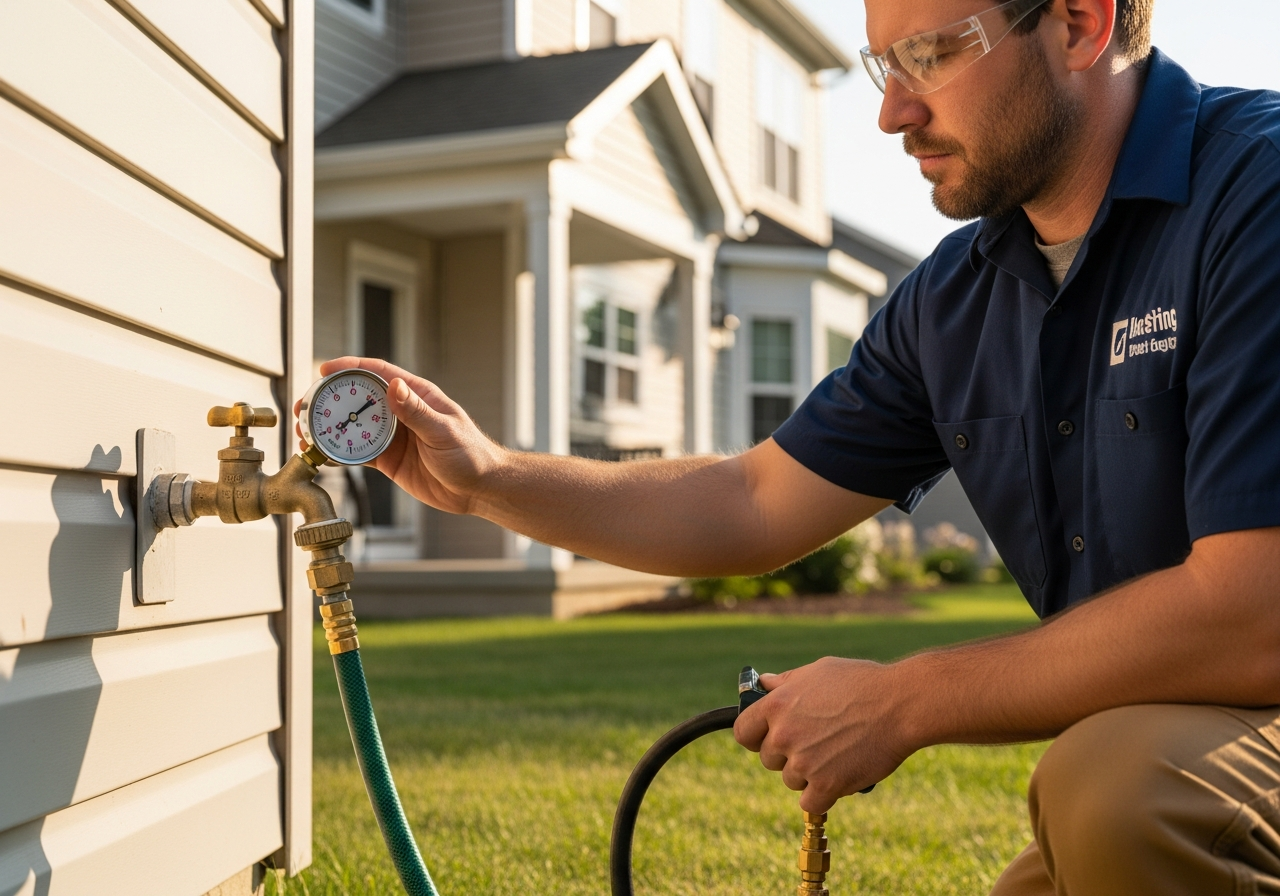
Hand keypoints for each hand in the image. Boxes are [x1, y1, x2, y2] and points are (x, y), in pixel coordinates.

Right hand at [295, 357, 504, 515]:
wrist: (479, 489)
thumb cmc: (472, 454)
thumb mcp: (443, 431)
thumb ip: (417, 411)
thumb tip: (394, 386)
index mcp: (417, 396)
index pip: (379, 374)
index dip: (351, 367)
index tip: (326, 368)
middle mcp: (402, 412)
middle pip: (359, 398)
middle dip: (330, 399)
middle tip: (306, 405)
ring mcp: (394, 436)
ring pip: (354, 426)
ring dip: (330, 427)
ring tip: (305, 432)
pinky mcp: (389, 459)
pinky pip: (359, 452)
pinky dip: (339, 453)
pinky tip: (322, 454)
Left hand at [733, 656, 913, 812]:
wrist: (900, 704)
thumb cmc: (863, 683)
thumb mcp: (818, 671)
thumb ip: (786, 682)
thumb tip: (764, 684)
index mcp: (777, 705)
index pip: (743, 732)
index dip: (755, 736)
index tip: (767, 738)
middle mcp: (785, 734)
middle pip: (769, 759)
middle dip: (787, 754)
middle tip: (814, 743)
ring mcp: (804, 762)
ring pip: (791, 780)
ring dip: (808, 774)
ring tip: (834, 755)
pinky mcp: (826, 785)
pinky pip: (809, 802)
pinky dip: (822, 795)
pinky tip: (837, 779)